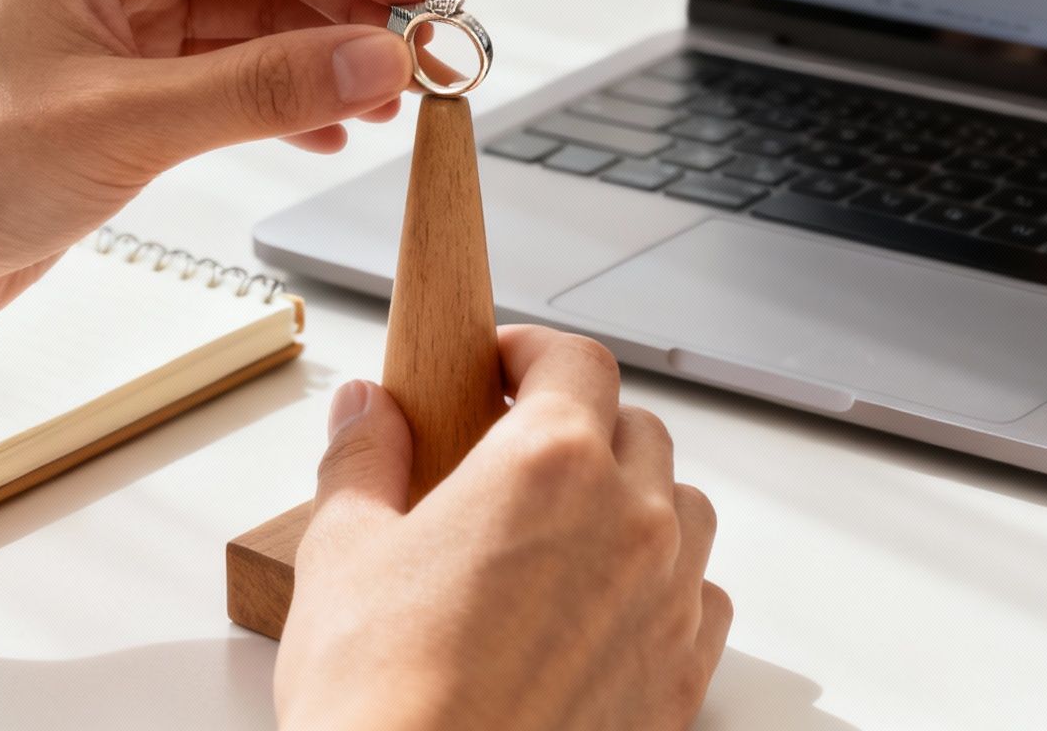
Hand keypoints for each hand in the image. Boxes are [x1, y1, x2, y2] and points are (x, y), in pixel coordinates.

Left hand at [0, 0, 455, 348]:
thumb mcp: (126, 126)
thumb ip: (266, 90)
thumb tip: (381, 61)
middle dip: (358, 8)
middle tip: (441, 58)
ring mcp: (114, 23)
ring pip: (257, 20)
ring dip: (330, 56)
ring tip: (401, 100)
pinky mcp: (119, 87)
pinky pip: (230, 74)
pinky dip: (287, 99)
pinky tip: (335, 129)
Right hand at [277, 326, 731, 730]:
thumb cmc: (386, 700)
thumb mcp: (342, 553)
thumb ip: (362, 459)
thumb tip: (365, 411)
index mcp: (550, 464)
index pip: (575, 361)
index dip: (534, 351)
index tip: (504, 364)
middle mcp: (629, 520)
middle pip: (636, 428)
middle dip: (581, 424)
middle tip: (519, 450)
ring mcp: (667, 601)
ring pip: (684, 509)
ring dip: (637, 499)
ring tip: (570, 527)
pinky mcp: (682, 676)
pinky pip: (705, 598)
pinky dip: (668, 584)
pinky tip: (609, 606)